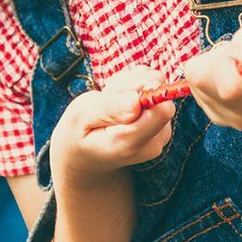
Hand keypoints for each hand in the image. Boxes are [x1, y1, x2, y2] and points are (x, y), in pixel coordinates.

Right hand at [49, 65, 174, 185]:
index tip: (118, 92)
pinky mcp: (163, 124)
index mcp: (130, 143)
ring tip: (112, 102)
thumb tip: (137, 100)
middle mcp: (152, 141)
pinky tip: (120, 104)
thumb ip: (109, 108)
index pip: (162, 110)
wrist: (85, 157)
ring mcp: (160, 134)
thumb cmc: (78, 133)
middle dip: (133, 84)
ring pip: (157, 87)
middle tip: (108, 97)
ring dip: (132, 85)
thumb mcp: (80, 117)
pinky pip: (156, 91)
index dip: (144, 89)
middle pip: (160, 93)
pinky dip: (137, 89)